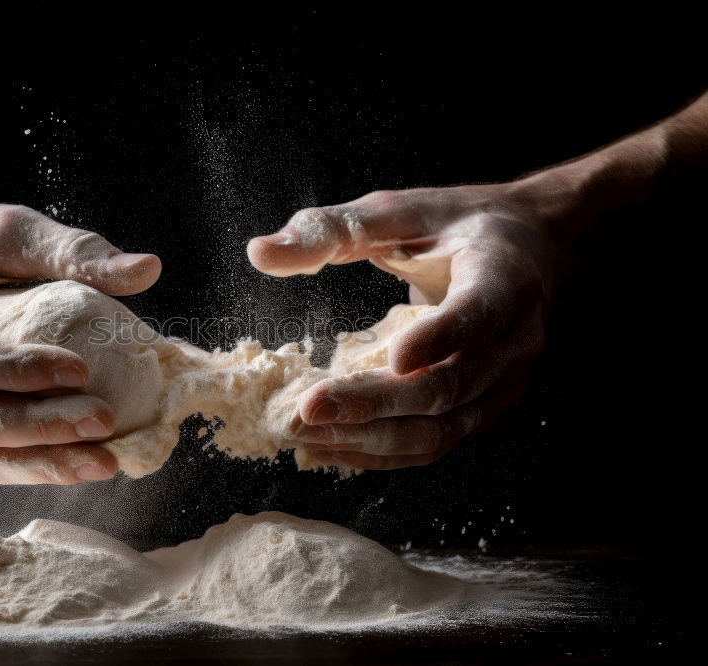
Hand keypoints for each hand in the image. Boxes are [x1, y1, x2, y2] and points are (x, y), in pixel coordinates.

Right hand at [0, 202, 160, 483]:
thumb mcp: (5, 228)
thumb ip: (70, 249)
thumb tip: (147, 270)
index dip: (20, 370)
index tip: (81, 369)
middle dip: (42, 428)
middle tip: (104, 422)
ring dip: (43, 463)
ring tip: (105, 462)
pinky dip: (32, 468)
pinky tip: (80, 464)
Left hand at [248, 182, 557, 469]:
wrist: (526, 248)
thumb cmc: (454, 225)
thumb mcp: (397, 210)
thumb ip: (332, 229)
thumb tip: (259, 253)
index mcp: (505, 276)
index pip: (478, 314)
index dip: (440, 338)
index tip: (394, 357)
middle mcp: (516, 338)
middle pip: (449, 386)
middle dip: (375, 403)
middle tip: (307, 409)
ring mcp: (504, 382)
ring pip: (441, 429)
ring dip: (371, 439)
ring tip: (307, 435)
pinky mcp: (485, 409)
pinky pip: (436, 443)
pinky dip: (384, 453)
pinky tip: (333, 448)